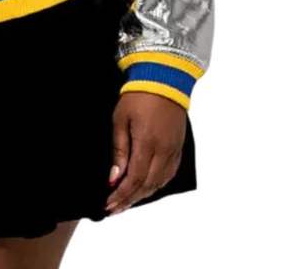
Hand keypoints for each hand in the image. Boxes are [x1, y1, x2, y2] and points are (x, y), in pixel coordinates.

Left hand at [105, 91, 185, 214]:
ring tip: (127, 201)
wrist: (164, 79)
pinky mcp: (179, 147)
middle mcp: (164, 151)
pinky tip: (147, 188)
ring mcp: (174, 150)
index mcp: (147, 143)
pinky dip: (157, 185)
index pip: (134, 179)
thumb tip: (114, 177)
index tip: (108, 204)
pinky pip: (170, 174)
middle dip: (129, 199)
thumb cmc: (138, 96)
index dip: (121, 195)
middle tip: (114, 208)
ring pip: (159, 183)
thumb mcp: (120, 120)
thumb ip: (119, 150)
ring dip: (143, 195)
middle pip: (147, 186)